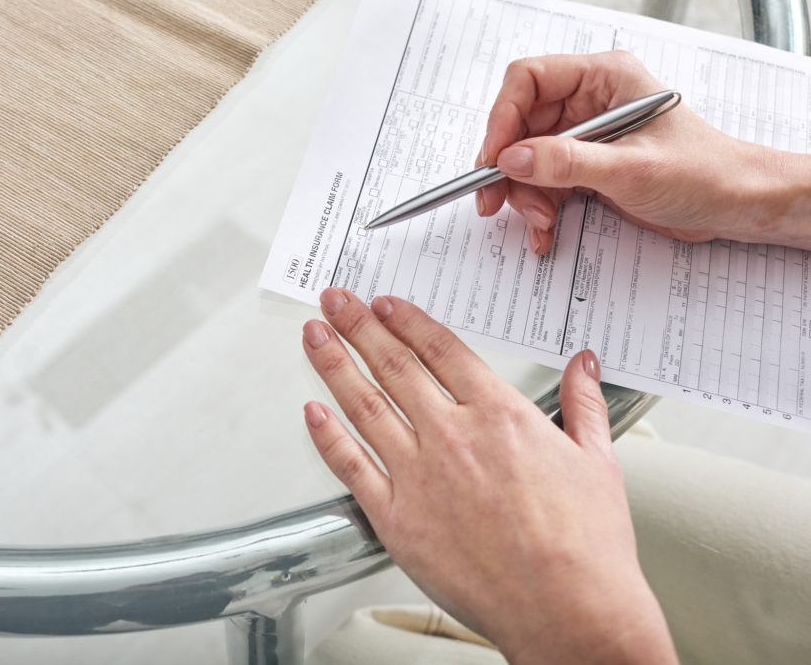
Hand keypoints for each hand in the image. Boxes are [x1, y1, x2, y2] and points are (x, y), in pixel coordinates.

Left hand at [302, 288, 677, 664]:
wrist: (569, 610)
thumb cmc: (586, 546)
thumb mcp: (598, 460)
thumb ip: (582, 403)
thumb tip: (584, 363)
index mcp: (498, 415)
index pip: (440, 349)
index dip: (406, 321)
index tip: (384, 304)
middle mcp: (451, 436)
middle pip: (393, 365)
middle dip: (358, 326)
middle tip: (335, 300)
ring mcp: (419, 476)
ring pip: (363, 405)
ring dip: (334, 364)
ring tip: (314, 336)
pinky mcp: (397, 519)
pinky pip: (351, 468)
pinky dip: (327, 437)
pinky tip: (312, 414)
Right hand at [476, 51, 810, 252]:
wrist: (735, 206)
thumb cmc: (704, 173)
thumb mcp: (630, 169)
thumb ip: (568, 162)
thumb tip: (513, 159)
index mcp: (603, 78)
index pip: (529, 80)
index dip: (503, 118)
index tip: (493, 158)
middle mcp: (590, 101)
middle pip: (520, 125)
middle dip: (507, 168)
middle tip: (492, 200)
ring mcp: (586, 136)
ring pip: (527, 160)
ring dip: (524, 196)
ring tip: (540, 223)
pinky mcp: (586, 167)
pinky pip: (544, 183)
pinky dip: (538, 209)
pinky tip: (545, 230)